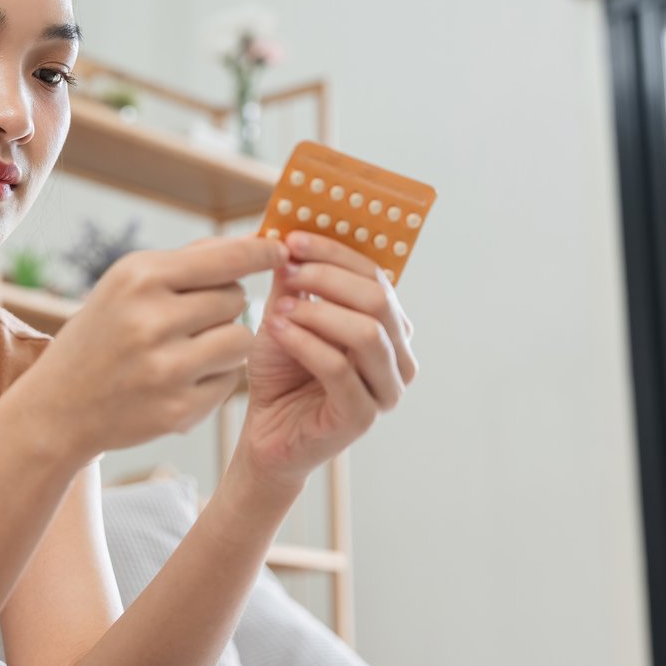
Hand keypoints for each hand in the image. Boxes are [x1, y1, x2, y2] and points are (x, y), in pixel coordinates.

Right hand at [14, 234, 289, 459]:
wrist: (58, 407)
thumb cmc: (100, 334)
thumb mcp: (126, 285)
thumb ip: (188, 262)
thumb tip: (254, 241)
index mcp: (139, 278)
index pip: (225, 258)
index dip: (261, 252)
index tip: (280, 250)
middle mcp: (153, 320)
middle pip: (235, 299)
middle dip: (222, 306)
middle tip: (188, 318)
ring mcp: (167, 368)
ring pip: (241, 340)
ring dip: (225, 341)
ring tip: (189, 348)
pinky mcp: (179, 409)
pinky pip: (230, 381)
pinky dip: (213, 378)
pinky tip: (178, 380)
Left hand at [237, 229, 418, 492]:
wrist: (266, 432)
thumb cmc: (281, 373)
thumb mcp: (287, 315)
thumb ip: (296, 280)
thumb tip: (291, 233)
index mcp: (390, 327)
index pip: (376, 276)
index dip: (335, 252)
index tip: (293, 239)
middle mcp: (399, 357)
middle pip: (378, 300)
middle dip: (328, 277)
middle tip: (287, 268)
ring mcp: (387, 390)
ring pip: (366, 332)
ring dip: (318, 311)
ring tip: (279, 307)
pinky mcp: (363, 416)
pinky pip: (339, 368)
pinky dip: (305, 342)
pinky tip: (277, 331)